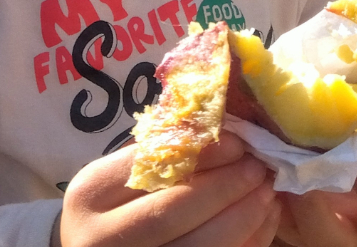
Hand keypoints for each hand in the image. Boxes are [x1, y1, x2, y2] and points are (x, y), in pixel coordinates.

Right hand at [56, 132, 280, 246]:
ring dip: (240, 218)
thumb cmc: (115, 205)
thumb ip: (157, 152)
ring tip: (266, 192)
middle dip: (223, 187)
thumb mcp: (119, 175)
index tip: (237, 142)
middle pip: (171, 212)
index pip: (149, 167)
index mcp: (90, 193)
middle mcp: (100, 236)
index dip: (199, 155)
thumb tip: (219, 122)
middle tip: (257, 167)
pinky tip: (261, 222)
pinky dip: (243, 243)